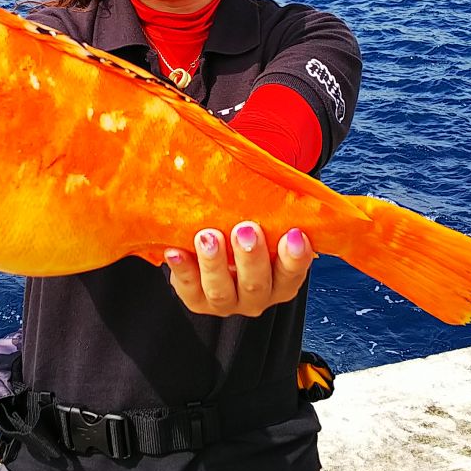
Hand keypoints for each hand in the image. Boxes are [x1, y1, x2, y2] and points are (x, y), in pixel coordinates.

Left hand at [164, 222, 313, 317]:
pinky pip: (188, 288)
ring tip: (208, 236)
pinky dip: (182, 269)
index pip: (292, 274)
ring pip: (221, 291)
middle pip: (256, 285)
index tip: (293, 234)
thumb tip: (270, 169)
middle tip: (245, 229)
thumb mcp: (262, 223)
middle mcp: (256, 296)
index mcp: (280, 281)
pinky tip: (176, 251)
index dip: (295, 258)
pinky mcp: (196, 300)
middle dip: (250, 257)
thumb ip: (270, 209)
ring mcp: (226, 301)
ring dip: (214, 263)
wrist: (211, 251)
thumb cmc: (242, 231)